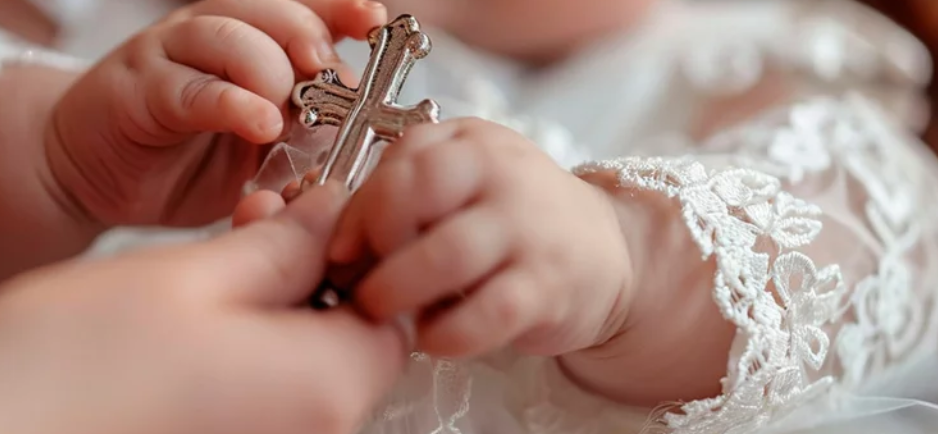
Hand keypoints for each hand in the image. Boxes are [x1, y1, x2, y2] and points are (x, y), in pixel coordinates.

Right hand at [0, 185, 405, 433]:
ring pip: (305, 363)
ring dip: (278, 303)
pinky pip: (263, 391)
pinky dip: (248, 344)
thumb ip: (281, 248)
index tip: (325, 210)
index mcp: (321, 388)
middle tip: (261, 220)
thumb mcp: (190, 276)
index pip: (394, 312)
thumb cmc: (69, 367)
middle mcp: (308, 432)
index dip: (368, 251)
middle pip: (352, 340)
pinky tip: (197, 308)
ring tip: (218, 256)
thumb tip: (330, 218)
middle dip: (317, 271)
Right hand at [47, 0, 386, 225]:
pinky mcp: (138, 90)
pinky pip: (190, 88)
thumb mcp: (258, 151)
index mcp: (248, 42)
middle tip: (336, 77)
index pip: (302, 12)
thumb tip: (358, 136)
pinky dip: (230, 103)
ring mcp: (170, 55)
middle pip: (272, 12)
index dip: (340, 11)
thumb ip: (301, 136)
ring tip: (289, 110)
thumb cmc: (183, 161)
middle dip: (311, 37)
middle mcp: (209, 34)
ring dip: (270, 69)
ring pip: (229, 36)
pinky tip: (259, 123)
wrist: (93, 173)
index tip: (374, 21)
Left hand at [328, 118, 633, 358]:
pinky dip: (444, 333)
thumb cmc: (508, 221)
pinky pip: (484, 314)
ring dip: (397, 291)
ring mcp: (529, 228)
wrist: (603, 253)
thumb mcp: (460, 185)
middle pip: (415, 193)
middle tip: (358, 284)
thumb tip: (333, 242)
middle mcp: (502, 172)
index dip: (357, 212)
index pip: (399, 161)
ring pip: (446, 255)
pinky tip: (431, 337)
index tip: (340, 253)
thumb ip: (401, 196)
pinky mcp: (548, 288)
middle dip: (373, 244)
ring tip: (384, 314)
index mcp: (470, 141)